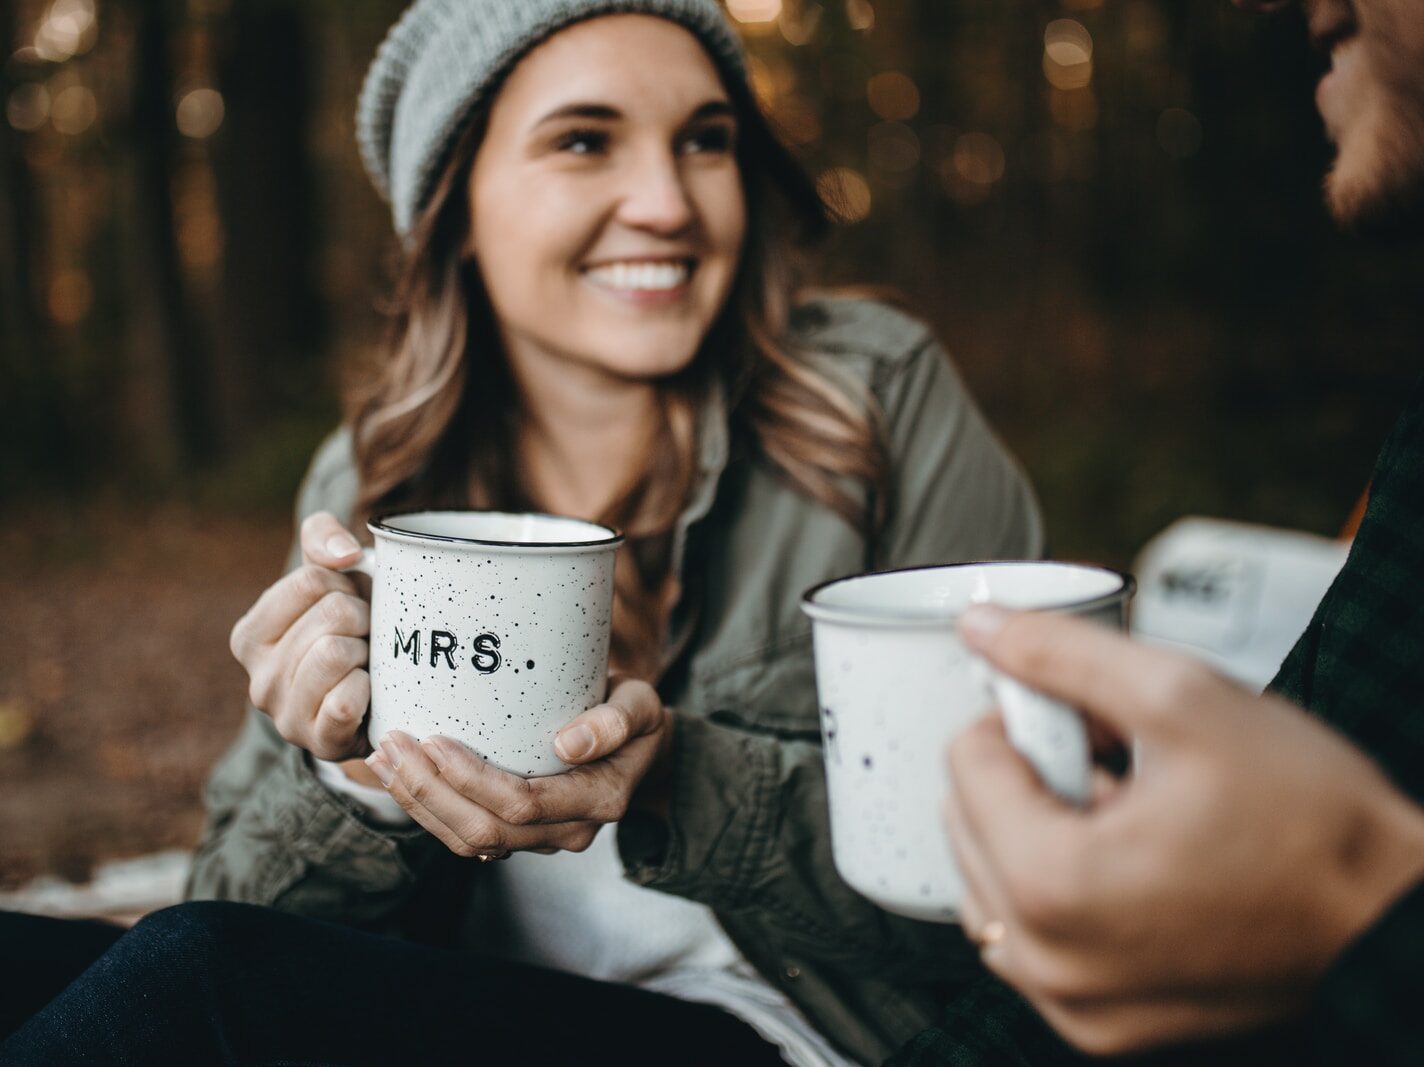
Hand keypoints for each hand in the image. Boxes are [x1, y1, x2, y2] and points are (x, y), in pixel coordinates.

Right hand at [229, 511, 371, 760]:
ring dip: (369, 650)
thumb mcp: (330, 572)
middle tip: (365, 635)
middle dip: (363, 617)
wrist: (375, 696)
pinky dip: (368, 688)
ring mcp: (287, 717)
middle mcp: (258, 679)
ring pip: (337, 653)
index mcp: (250, 636)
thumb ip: (322, 537)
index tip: (350, 602)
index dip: (346, 583)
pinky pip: (345, 702)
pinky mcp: (320, 744)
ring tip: (367, 660)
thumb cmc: (349, 626)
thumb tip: (344, 555)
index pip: (311, 580)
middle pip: (332, 615)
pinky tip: (369, 690)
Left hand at [363, 676, 672, 857]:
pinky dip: (426, 809)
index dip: (472, 779)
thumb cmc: (636, 717)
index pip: (523, 804)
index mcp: (598, 801)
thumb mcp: (641, 706)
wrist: (640, 749)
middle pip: (485, 831)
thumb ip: (616, 720)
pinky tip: (397, 776)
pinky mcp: (517, 833)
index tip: (434, 740)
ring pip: (469, 841)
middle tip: (391, 747)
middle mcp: (568, 831)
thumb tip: (569, 744)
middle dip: (430, 792)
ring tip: (382, 761)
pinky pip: (466, 835)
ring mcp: (540, 839)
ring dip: (419, 804)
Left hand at [945, 605, 1423, 1055]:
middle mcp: (1048, 960)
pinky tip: (1132, 864)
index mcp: (1053, 885)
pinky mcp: (1098, 1021)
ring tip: (1130, 816)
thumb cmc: (1312, 822)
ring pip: (990, 877)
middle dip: (1033, 777)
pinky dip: (1058, 887)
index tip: (1090, 722)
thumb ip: (1063, 655)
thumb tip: (984, 627)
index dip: (1028, 717)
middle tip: (1119, 766)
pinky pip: (1029, 935)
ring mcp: (1072, 1001)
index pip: (965, 759)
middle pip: (967, 819)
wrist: (1392, 915)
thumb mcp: (1184, 699)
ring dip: (1039, 830)